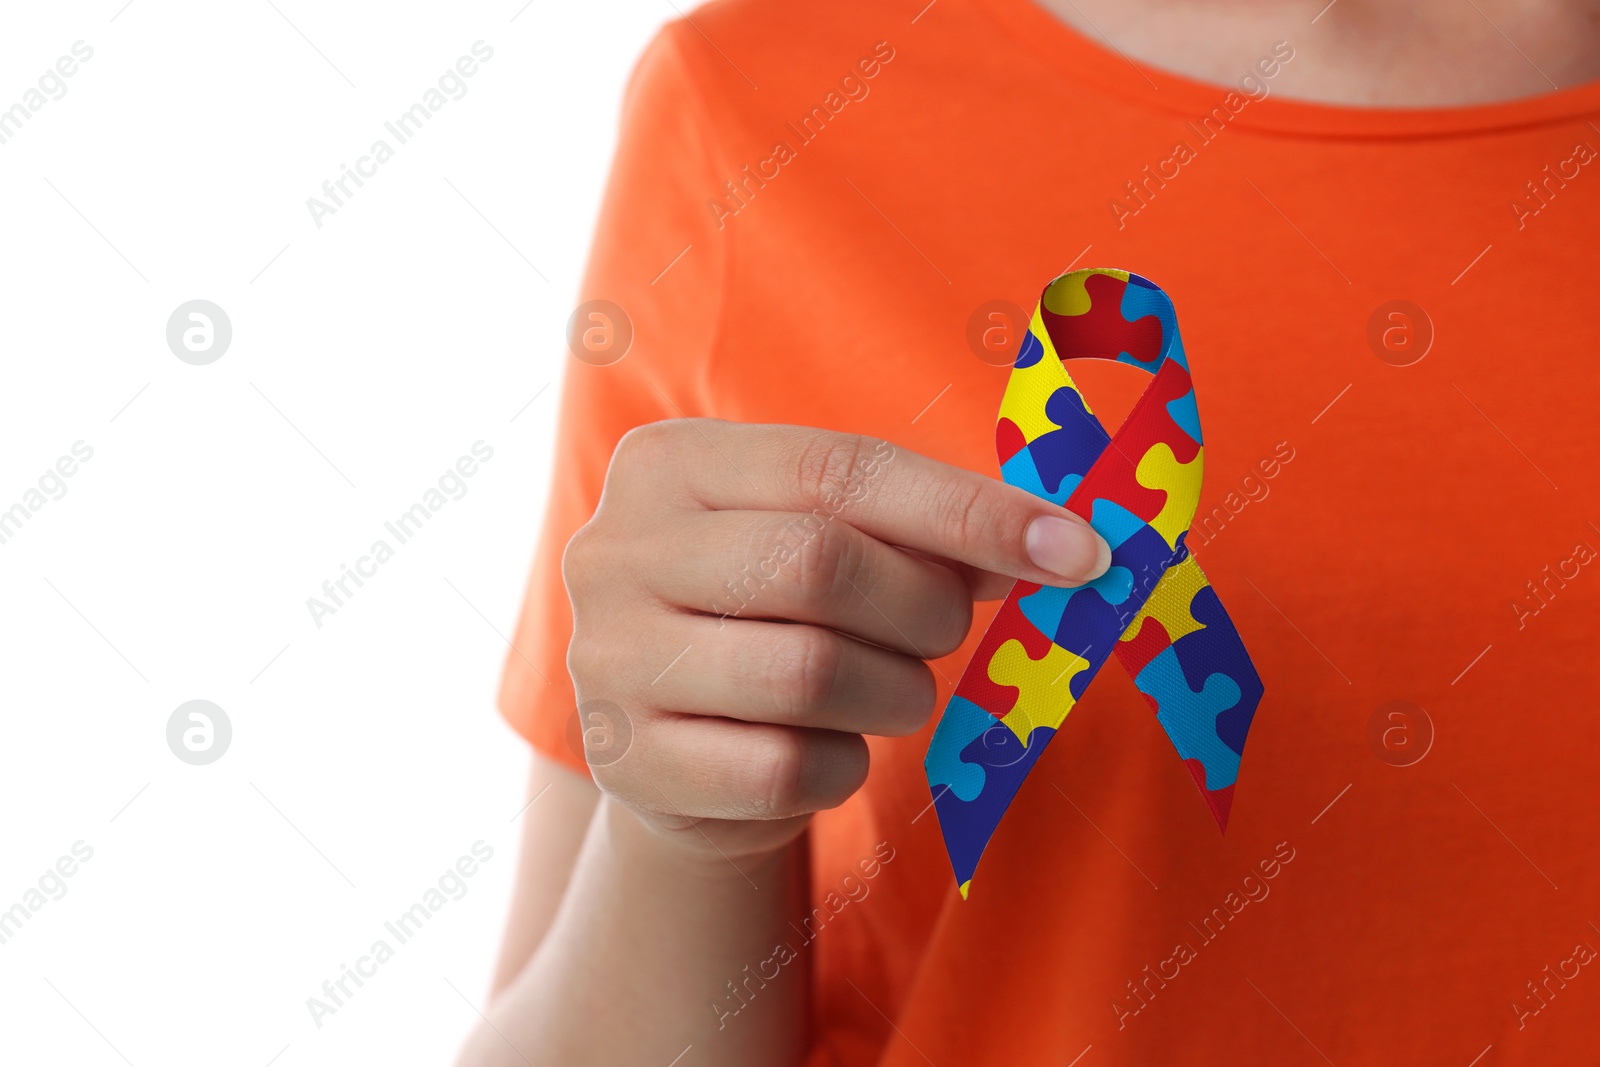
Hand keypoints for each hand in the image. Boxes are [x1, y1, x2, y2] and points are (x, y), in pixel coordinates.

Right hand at [562, 420, 1110, 863]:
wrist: (676, 749)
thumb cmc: (770, 614)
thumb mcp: (824, 539)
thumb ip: (916, 529)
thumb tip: (1059, 547)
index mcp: (670, 462)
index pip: (838, 469)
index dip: (968, 511)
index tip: (1077, 552)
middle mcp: (616, 550)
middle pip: (818, 564)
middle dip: (923, 607)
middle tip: (947, 630)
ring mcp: (607, 661)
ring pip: (807, 673)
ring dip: (895, 690)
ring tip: (894, 689)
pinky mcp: (628, 764)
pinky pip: (785, 768)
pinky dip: (845, 764)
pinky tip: (834, 746)